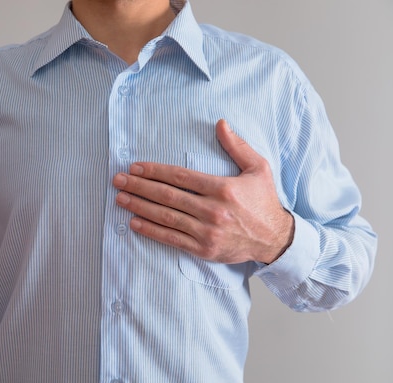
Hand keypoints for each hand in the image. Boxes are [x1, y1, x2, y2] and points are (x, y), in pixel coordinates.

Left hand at [112, 119, 293, 263]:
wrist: (274, 239)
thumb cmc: (264, 201)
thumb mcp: (258, 168)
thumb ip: (237, 146)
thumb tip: (220, 123)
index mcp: (223, 188)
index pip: (181, 177)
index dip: (155, 171)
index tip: (136, 167)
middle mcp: (213, 210)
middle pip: (168, 196)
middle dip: (139, 187)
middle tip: (118, 180)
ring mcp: (207, 232)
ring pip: (166, 217)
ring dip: (140, 207)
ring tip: (120, 199)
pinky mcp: (203, 249)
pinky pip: (172, 238)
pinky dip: (151, 231)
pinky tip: (135, 222)